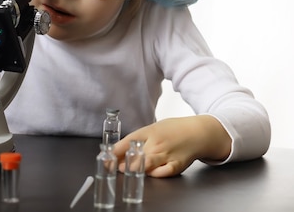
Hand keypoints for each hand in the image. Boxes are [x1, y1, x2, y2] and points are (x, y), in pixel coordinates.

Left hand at [113, 115, 231, 177]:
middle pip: (136, 155)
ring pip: (147, 165)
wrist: (197, 132)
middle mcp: (157, 143)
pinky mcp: (177, 165)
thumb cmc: (173, 130)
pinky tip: (149, 174)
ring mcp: (167, 154)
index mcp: (149, 132)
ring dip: (135, 169)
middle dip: (123, 163)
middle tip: (115, 167)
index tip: (105, 157)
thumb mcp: (153, 128)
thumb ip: (138, 139)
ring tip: (128, 171)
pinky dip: (154, 174)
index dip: (114, 151)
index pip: (127, 141)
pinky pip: (163, 173)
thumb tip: (118, 149)